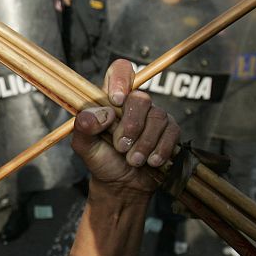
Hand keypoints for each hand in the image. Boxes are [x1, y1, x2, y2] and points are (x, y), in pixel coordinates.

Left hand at [71, 59, 180, 195]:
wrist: (121, 185)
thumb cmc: (102, 160)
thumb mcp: (84, 146)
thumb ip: (83, 128)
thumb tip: (99, 113)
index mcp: (111, 100)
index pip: (120, 71)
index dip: (121, 79)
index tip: (116, 101)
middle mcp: (134, 104)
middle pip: (141, 98)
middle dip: (131, 126)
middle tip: (120, 148)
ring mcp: (154, 116)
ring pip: (157, 117)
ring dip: (144, 143)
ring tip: (133, 161)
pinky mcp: (169, 131)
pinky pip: (172, 132)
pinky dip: (160, 149)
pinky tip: (151, 162)